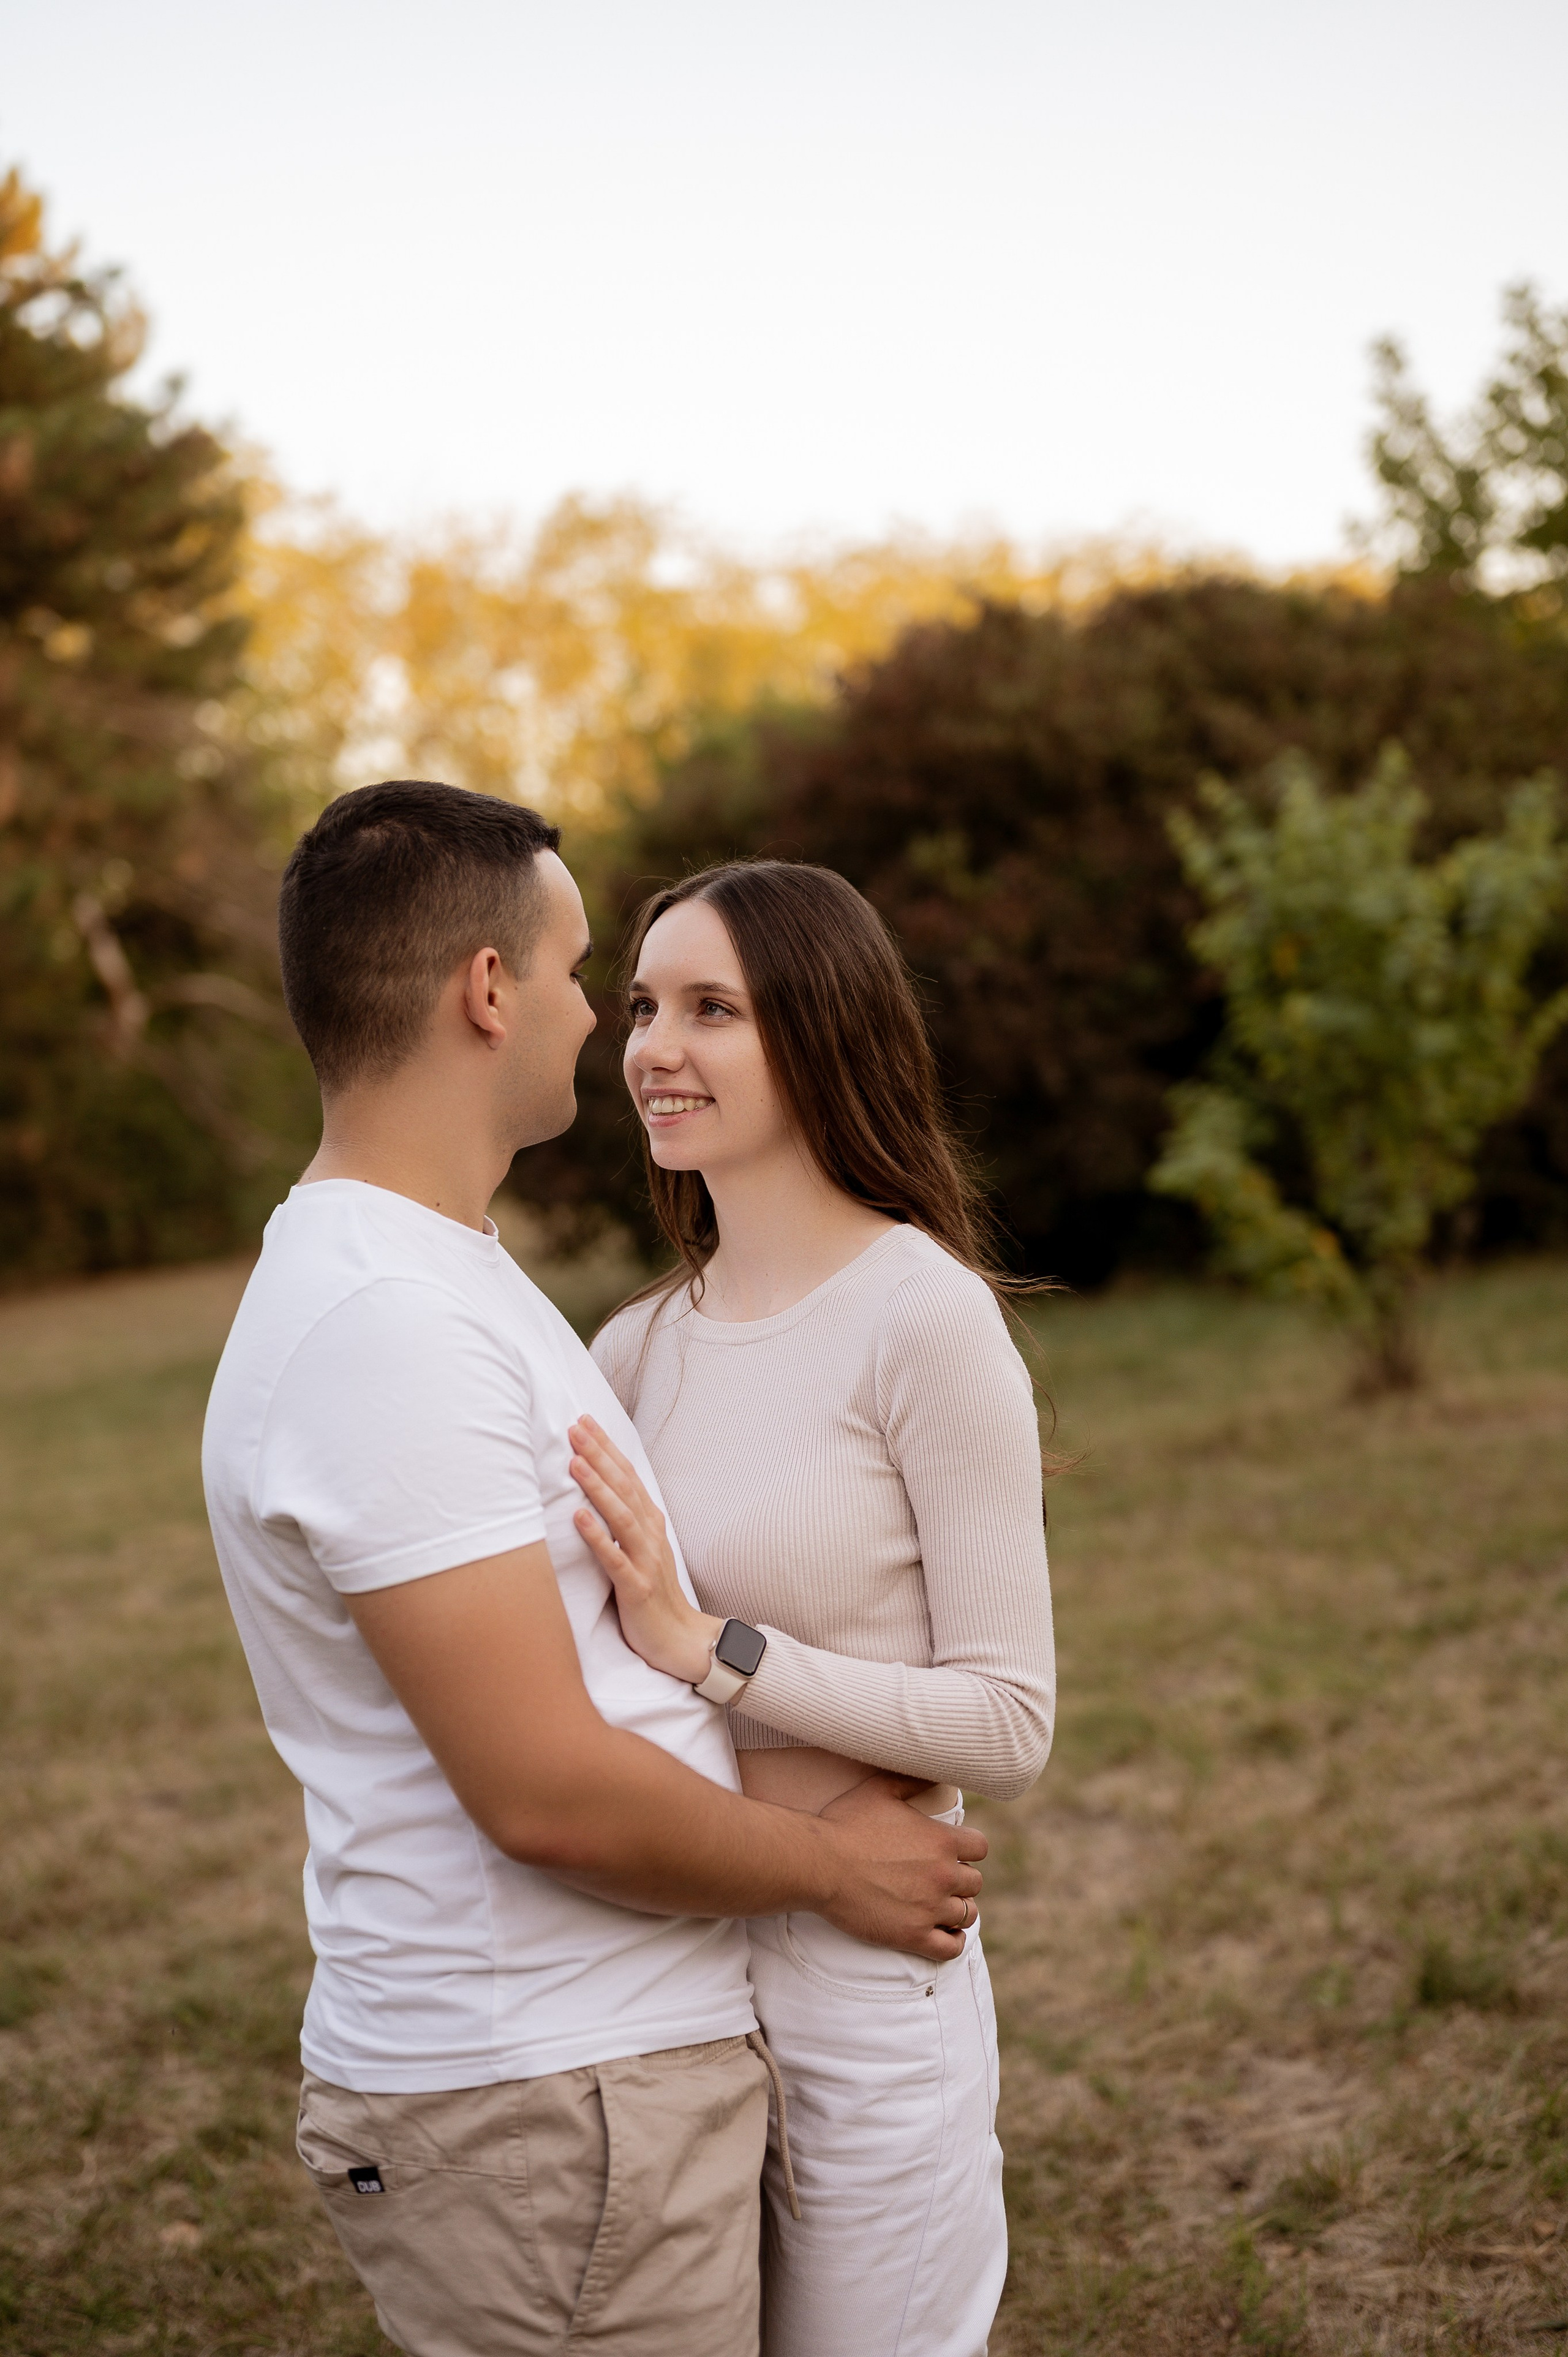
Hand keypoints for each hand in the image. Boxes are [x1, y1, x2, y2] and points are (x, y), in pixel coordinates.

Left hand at [569, 1416, 721, 1684]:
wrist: (683, 1641)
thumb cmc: (655, 1597)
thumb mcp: (643, 1551)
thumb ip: (627, 1522)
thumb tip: (603, 1491)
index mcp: (651, 1524)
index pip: (628, 1477)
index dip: (606, 1448)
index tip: (585, 1421)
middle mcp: (650, 1536)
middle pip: (624, 1487)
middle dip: (599, 1455)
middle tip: (574, 1427)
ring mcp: (645, 1561)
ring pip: (621, 1517)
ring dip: (598, 1487)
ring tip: (575, 1462)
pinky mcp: (636, 1589)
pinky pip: (615, 1560)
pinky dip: (597, 1537)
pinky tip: (578, 1517)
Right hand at [814, 1773, 987, 1961]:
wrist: (818, 1864)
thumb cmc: (845, 1823)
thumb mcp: (880, 1790)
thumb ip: (913, 1780)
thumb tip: (937, 1773)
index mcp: (941, 1840)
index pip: (979, 1848)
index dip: (967, 1850)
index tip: (953, 1853)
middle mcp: (943, 1875)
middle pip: (975, 1883)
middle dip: (961, 1881)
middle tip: (939, 1880)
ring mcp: (930, 1908)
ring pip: (967, 1914)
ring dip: (957, 1910)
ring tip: (941, 1907)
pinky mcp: (913, 1936)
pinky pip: (951, 1947)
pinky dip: (953, 1942)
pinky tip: (944, 1934)